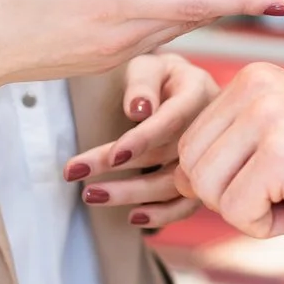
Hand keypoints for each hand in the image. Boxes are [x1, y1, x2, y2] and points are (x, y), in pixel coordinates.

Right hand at [0, 0, 283, 102]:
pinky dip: (188, 14)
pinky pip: (157, 33)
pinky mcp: (104, 56)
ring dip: (220, 0)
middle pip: (199, 11)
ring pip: (180, 23)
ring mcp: (115, 52)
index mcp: (113, 7)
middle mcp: (123, 36)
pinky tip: (203, 0)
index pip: (195, 0)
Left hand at [61, 54, 218, 230]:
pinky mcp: (200, 177)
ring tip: (90, 194)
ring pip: (174, 184)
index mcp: (198, 91)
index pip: (173, 119)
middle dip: (121, 168)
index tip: (112, 157)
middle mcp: (209, 127)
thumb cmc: (156, 75)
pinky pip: (187, 203)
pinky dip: (162, 215)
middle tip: (74, 172)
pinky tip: (132, 218)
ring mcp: (207, 155)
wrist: (179, 85)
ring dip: (132, 194)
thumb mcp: (146, 64)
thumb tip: (138, 111)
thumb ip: (142, 83)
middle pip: (167, 155)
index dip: (144, 139)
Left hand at [172, 64, 283, 243]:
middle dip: (231, 198)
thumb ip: (236, 147)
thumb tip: (178, 177)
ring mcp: (267, 116)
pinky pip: (238, 213)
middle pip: (192, 166)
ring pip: (208, 191)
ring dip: (251, 214)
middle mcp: (256, 84)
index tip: (281, 180)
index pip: (193, 143)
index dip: (227, 181)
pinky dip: (270, 229)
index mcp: (254, 76)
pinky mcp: (280, 154)